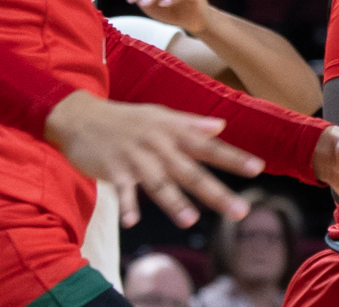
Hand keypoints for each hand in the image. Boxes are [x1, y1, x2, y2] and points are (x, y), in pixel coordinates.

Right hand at [44, 90, 263, 228]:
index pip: (208, 146)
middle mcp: (157, 144)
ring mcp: (134, 158)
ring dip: (173, 202)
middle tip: (239, 211)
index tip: (257, 169)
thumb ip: (191, 124)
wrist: (81, 115)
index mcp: (172, 131)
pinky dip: (126, 205)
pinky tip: (132, 221)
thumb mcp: (159, 115)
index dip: (232, 158)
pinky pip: (122, 190)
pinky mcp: (112, 169)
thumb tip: (221, 126)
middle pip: (190, 171)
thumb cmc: (126, 119)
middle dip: (215, 192)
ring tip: (190, 220)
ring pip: (158, 183)